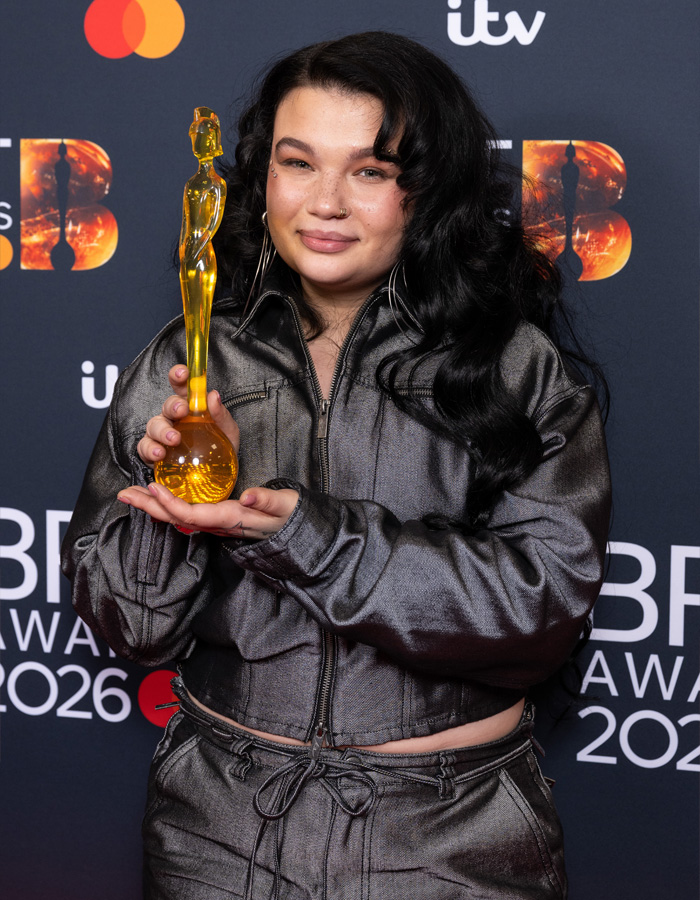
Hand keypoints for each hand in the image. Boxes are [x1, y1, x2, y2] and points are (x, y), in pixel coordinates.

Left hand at [117, 482, 298, 540]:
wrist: (294, 528)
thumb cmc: (288, 515)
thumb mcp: (284, 505)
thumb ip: (267, 500)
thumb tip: (247, 495)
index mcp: (231, 518)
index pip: (193, 514)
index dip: (170, 503)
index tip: (153, 487)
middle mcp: (218, 524)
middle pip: (176, 519)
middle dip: (149, 506)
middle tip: (124, 492)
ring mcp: (214, 523)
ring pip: (177, 517)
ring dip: (152, 506)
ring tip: (131, 492)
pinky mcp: (214, 518)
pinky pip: (184, 514)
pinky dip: (166, 504)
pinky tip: (155, 496)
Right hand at [137, 365, 239, 466]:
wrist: (214, 478)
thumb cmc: (220, 450)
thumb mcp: (228, 432)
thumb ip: (222, 415)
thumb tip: (213, 395)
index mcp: (191, 408)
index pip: (182, 387)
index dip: (178, 376)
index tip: (183, 373)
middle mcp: (173, 418)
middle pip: (167, 406)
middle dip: (172, 406)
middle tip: (182, 411)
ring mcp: (161, 435)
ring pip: (153, 425)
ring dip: (162, 430)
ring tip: (173, 439)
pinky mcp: (153, 453)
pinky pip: (144, 447)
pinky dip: (149, 449)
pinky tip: (159, 454)